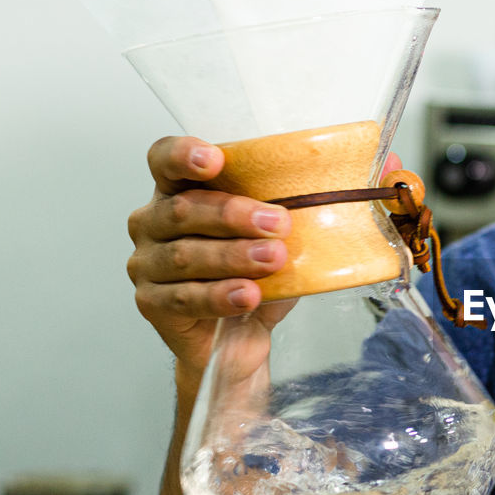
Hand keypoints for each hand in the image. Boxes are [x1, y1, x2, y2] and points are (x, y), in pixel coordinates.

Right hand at [127, 136, 293, 387]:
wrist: (241, 338)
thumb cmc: (256, 278)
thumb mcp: (277, 239)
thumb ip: (292, 211)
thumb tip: (347, 187)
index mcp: (179, 193)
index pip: (165, 160)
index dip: (184, 155)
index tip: (215, 160)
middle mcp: (153, 223)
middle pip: (183, 209)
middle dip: (233, 214)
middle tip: (277, 223)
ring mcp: (147, 264)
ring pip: (185, 255)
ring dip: (233, 256)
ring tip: (272, 259)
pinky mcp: (152, 303)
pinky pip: (184, 297)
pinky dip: (220, 296)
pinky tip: (248, 295)